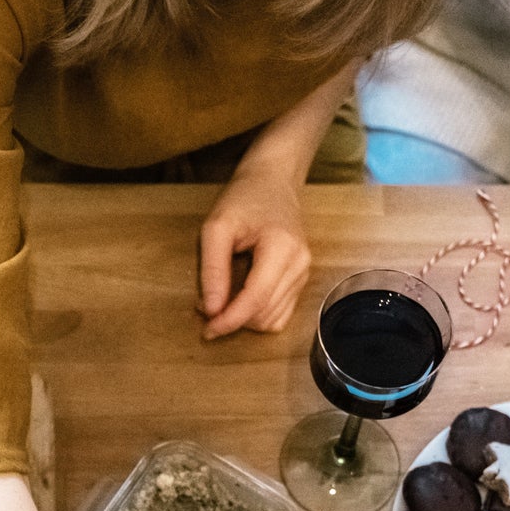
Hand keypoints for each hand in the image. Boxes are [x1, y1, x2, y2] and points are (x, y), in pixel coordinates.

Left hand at [198, 165, 311, 340]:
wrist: (272, 182)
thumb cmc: (245, 198)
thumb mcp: (217, 226)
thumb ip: (213, 268)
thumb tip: (211, 309)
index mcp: (282, 248)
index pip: (256, 299)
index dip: (230, 320)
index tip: (207, 329)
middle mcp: (299, 264)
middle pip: (264, 314)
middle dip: (233, 318)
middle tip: (205, 305)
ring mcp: (303, 273)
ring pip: (273, 319)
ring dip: (245, 319)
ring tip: (222, 299)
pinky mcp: (300, 280)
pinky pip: (281, 314)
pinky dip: (257, 315)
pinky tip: (240, 300)